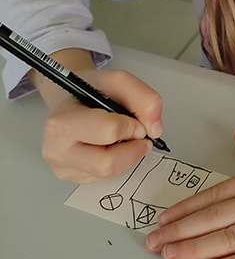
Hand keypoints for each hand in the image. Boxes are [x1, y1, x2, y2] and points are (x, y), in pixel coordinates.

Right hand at [40, 62, 163, 183]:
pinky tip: (111, 145)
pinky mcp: (71, 177)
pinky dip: (117, 161)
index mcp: (62, 121)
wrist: (69, 97)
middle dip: (132, 149)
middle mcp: (56, 148)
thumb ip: (144, 98)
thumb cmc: (89, 89)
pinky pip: (104, 178)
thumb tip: (155, 129)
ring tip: (125, 137)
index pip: (107, 133)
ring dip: (127, 155)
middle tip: (138, 134)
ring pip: (108, 174)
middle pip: (107, 164)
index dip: (131, 127)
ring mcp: (62, 167)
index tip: (136, 121)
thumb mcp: (118, 80)